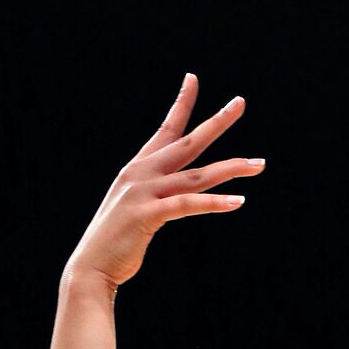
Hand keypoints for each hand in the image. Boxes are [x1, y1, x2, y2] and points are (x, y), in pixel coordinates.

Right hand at [63, 78, 262, 294]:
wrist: (90, 269)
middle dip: (216, 122)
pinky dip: (213, 203)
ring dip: (231, 168)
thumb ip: (153, 197)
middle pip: (187, 143)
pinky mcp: (147, 216)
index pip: (165, 131)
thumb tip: (175, 197)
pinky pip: (188, 205)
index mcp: (137, 170)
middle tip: (240, 103)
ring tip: (258, 164)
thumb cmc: (113, 245)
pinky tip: (237, 201)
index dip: (180, 104)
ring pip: (196, 175)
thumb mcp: (132, 210)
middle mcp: (141, 175)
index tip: (192, 79)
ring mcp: (143, 194)